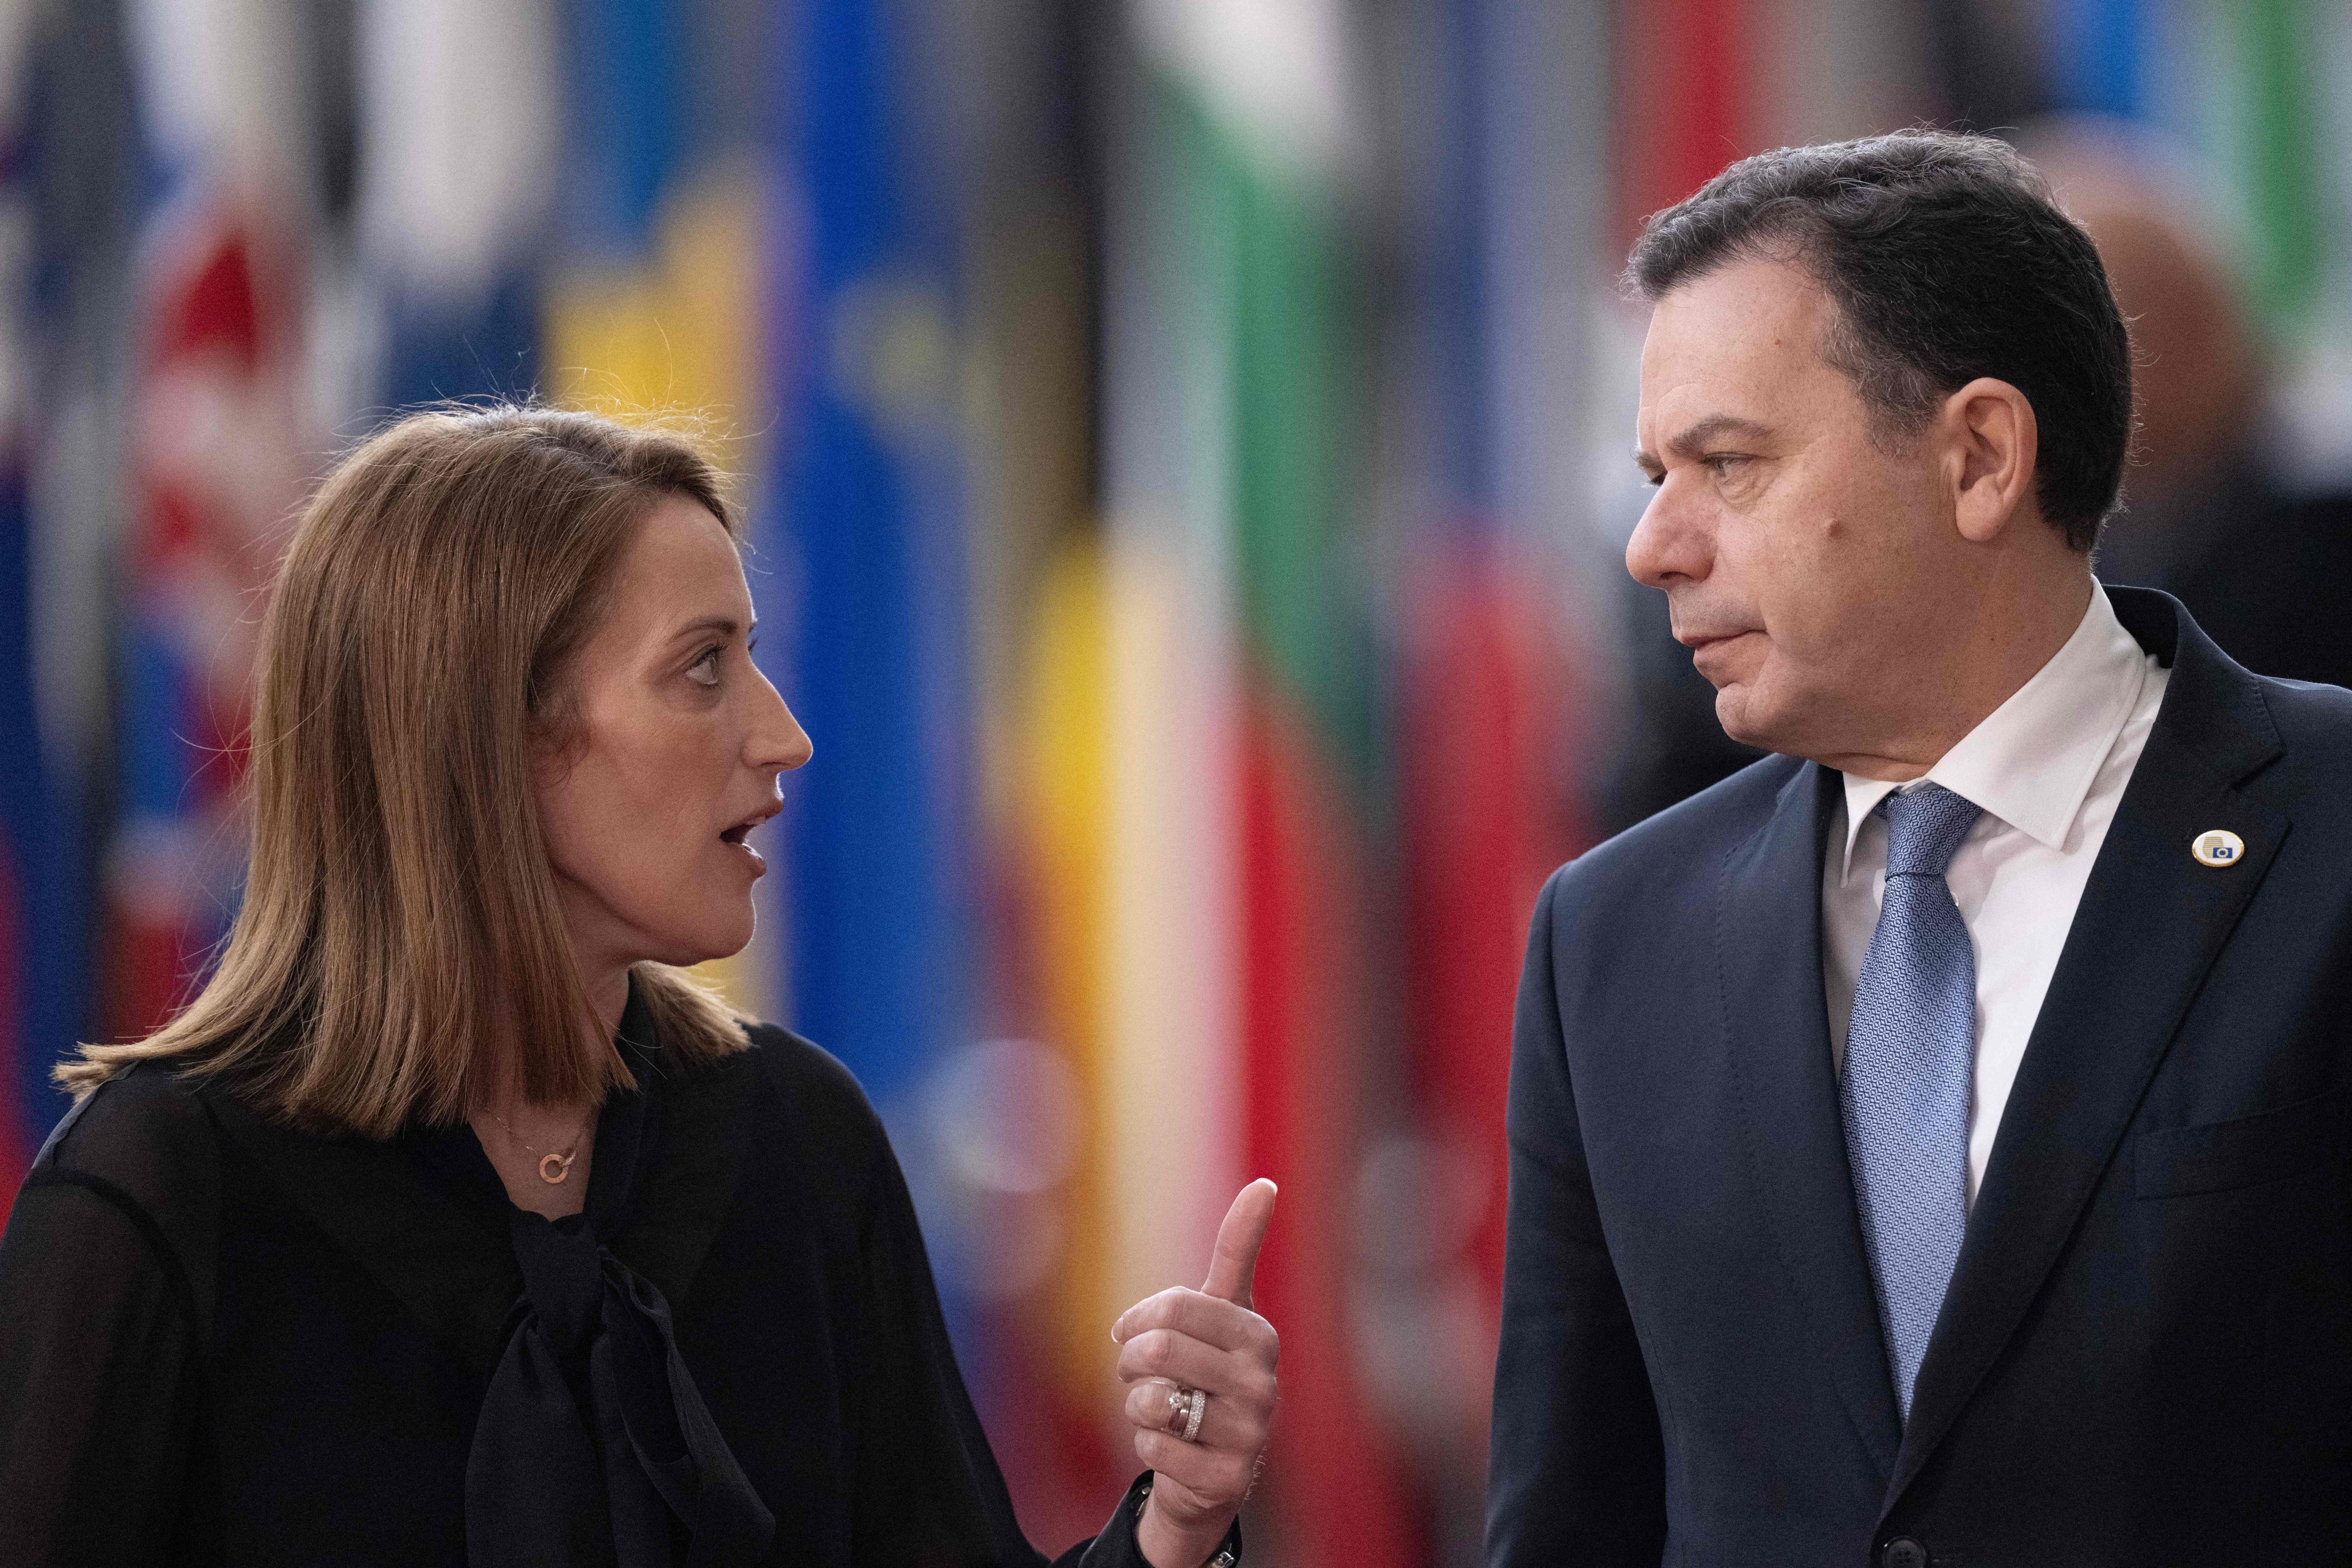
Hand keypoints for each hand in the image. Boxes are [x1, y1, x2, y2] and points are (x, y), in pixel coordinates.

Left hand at [1112, 1179, 1279, 1567]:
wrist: (1213, 1466)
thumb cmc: (1207, 1373)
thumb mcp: (1222, 1311)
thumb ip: (1238, 1249)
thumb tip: (1266, 1184)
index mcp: (1258, 1334)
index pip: (1176, 1306)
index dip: (1138, 1319)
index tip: (1129, 1328)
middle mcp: (1264, 1382)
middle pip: (1158, 1351)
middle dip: (1130, 1363)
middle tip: (1140, 1373)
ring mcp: (1251, 1432)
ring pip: (1152, 1402)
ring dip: (1137, 1405)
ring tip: (1162, 1409)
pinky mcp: (1230, 1478)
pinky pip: (1152, 1447)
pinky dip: (1147, 1445)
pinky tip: (1174, 1447)